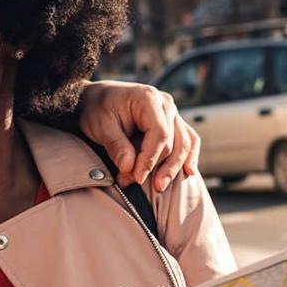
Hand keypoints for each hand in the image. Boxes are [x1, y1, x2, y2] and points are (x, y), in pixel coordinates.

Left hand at [78, 81, 200, 193]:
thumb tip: (128, 168)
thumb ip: (115, 145)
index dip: (150, 159)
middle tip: (136, 184)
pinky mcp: (173, 123)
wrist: (97, 99)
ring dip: (174, 167)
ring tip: (159, 187)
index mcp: (148, 99)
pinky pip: (189, 140)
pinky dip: (189, 156)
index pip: (160, 133)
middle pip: (174, 141)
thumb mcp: (100, 125)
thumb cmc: (97, 110)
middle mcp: (166, 104)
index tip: (137, 178)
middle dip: (157, 167)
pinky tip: (188, 173)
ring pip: (184, 143)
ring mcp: (172, 113)